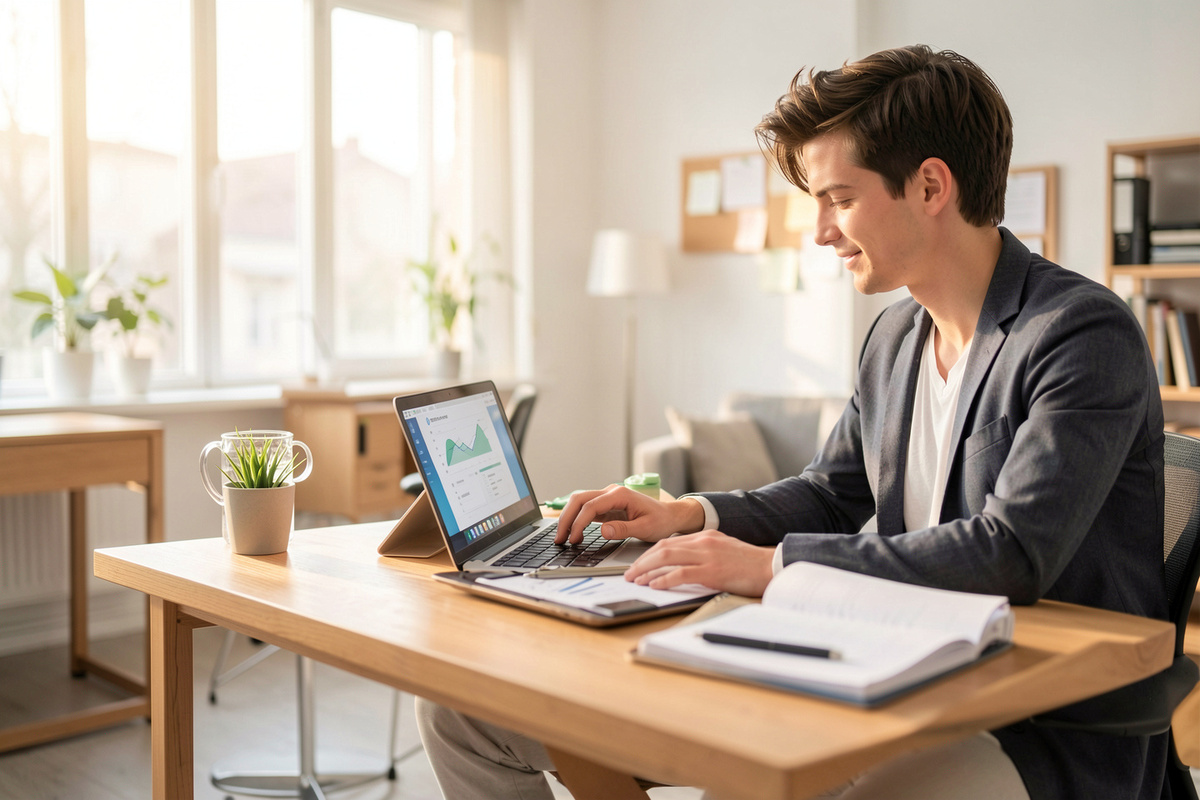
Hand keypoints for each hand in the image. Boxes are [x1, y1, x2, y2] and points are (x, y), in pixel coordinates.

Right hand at [555, 485, 704, 544]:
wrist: (671, 516)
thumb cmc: (661, 520)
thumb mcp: (645, 528)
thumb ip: (623, 529)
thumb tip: (602, 530)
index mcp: (620, 494)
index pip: (590, 506)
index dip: (578, 523)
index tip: (573, 539)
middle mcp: (611, 492)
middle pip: (579, 499)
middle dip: (566, 518)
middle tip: (559, 538)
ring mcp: (607, 498)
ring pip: (579, 502)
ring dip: (568, 517)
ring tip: (562, 537)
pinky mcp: (607, 506)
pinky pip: (586, 509)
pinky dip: (576, 519)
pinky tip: (572, 532)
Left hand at [624, 530, 775, 596]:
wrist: (771, 566)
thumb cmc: (750, 563)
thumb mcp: (723, 549)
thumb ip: (704, 552)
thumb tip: (683, 564)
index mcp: (705, 536)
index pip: (669, 542)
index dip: (650, 553)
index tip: (639, 563)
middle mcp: (703, 542)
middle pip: (662, 548)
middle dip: (642, 561)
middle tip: (630, 573)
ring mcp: (707, 556)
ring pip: (667, 558)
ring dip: (647, 570)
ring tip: (636, 579)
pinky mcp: (712, 571)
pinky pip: (681, 573)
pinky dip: (664, 579)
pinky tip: (655, 585)